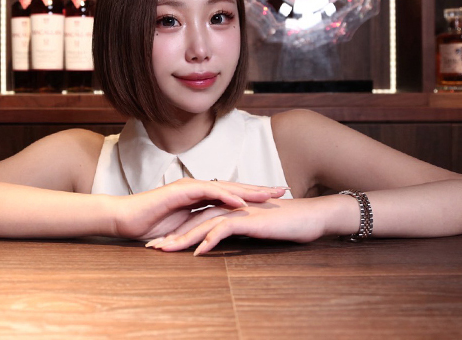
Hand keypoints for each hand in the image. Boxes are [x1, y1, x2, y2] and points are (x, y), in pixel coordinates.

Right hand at [112, 178, 287, 240]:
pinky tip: (242, 203)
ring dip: (249, 191)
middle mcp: (198, 188)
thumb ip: (199, 226)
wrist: (125, 218)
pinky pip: (208, 193)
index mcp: (200, 197)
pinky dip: (226, 197)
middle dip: (260, 189)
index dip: (254, 196)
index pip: (233, 195)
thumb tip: (217, 234)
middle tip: (284, 190)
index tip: (276, 200)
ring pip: (226, 187)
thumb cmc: (150, 225)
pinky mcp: (180, 192)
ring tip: (270, 195)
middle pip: (235, 187)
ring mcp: (189, 187)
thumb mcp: (182, 228)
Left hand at [146, 197, 330, 254]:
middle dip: (171, 235)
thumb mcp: (255, 231)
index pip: (196, 220)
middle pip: (192, 221)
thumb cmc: (286, 225)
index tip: (160, 246)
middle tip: (151, 249)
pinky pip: (223, 228)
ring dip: (182, 238)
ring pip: (202, 224)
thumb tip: (224, 243)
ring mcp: (237, 212)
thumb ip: (238, 233)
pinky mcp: (247, 219)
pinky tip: (197, 252)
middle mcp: (228, 207)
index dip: (177, 233)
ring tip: (164, 251)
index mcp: (228, 209)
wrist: (310, 217)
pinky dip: (209, 240)